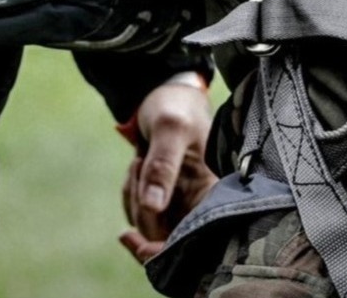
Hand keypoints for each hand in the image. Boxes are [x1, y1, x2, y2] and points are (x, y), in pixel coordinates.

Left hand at [117, 73, 215, 264]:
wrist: (164, 95)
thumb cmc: (176, 106)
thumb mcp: (170, 128)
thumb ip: (163, 165)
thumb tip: (154, 206)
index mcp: (215, 194)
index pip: (193, 242)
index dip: (162, 251)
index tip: (134, 240)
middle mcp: (203, 207)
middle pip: (165, 241)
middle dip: (142, 212)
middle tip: (139, 166)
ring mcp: (185, 208)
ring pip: (149, 230)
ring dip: (134, 197)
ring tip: (141, 159)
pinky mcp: (168, 204)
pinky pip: (140, 216)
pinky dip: (131, 195)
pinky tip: (139, 167)